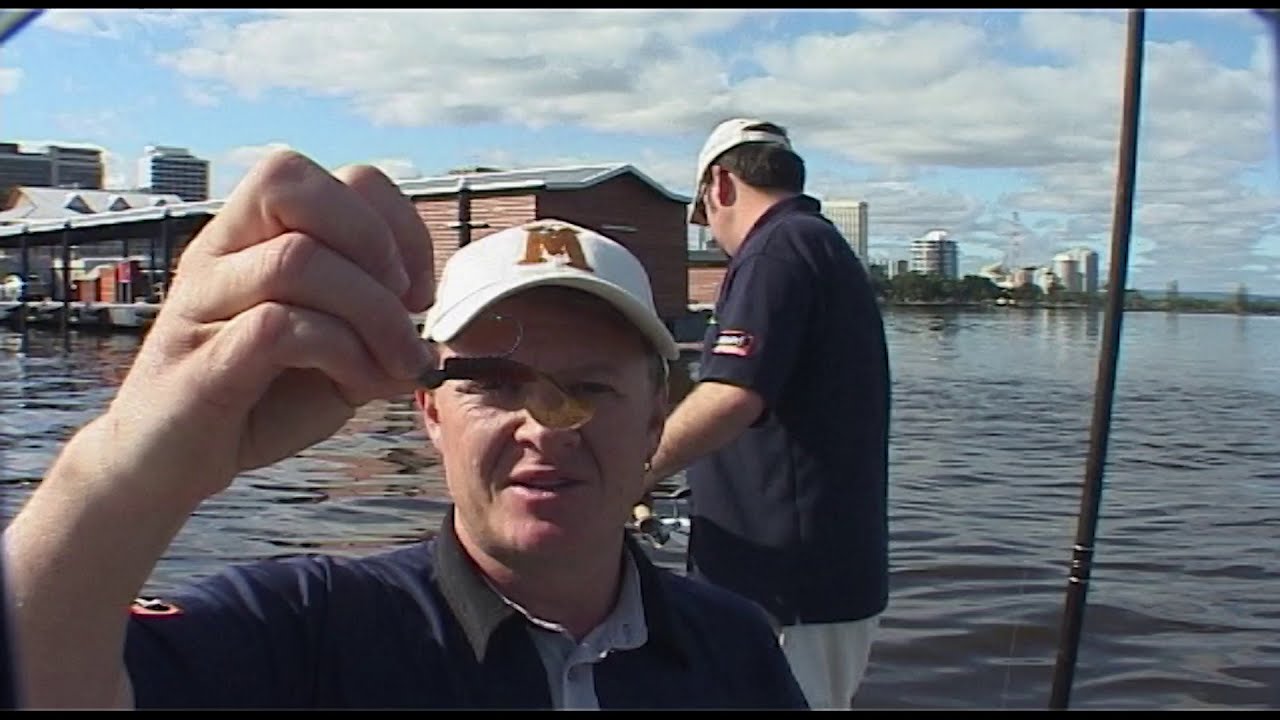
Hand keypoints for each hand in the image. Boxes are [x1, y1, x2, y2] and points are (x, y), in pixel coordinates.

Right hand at [105, 150, 434, 502]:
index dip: (395, 221)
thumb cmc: (253, 399)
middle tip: (405, 307)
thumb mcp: (333, 351)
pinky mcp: (200, 361)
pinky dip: (342, 352)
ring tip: (396, 364)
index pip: (335, 177)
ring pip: (296, 258)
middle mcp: (220, 251)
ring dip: (374, 313)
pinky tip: (359, 385)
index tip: (418, 290)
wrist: (165, 464)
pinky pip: (278, 325)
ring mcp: (202, 300)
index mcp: (255, 235)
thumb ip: (375, 326)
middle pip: (294, 183)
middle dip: (375, 240)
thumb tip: (429, 334)